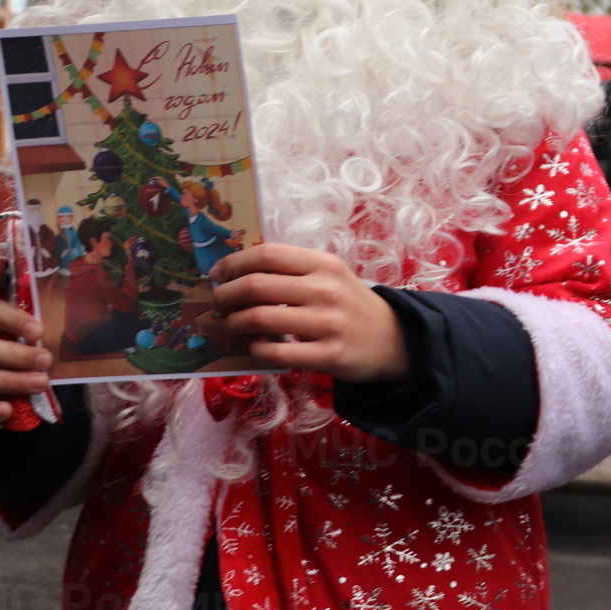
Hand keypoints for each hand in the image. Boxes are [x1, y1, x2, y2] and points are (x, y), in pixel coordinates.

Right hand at [0, 294, 50, 428]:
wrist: (0, 389)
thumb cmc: (19, 353)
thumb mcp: (28, 339)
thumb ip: (38, 334)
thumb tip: (64, 334)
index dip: (9, 317)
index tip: (39, 331)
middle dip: (13, 355)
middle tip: (45, 361)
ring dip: (6, 381)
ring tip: (39, 384)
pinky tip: (6, 411)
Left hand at [210, 244, 406, 382]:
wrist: (393, 340)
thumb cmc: (350, 305)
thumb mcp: (330, 276)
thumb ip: (292, 271)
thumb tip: (236, 273)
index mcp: (324, 264)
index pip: (267, 254)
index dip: (233, 263)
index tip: (217, 274)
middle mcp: (326, 289)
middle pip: (256, 285)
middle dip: (225, 294)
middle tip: (218, 302)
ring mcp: (328, 323)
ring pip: (260, 318)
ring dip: (234, 322)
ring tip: (231, 325)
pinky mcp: (328, 355)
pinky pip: (276, 352)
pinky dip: (256, 349)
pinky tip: (256, 346)